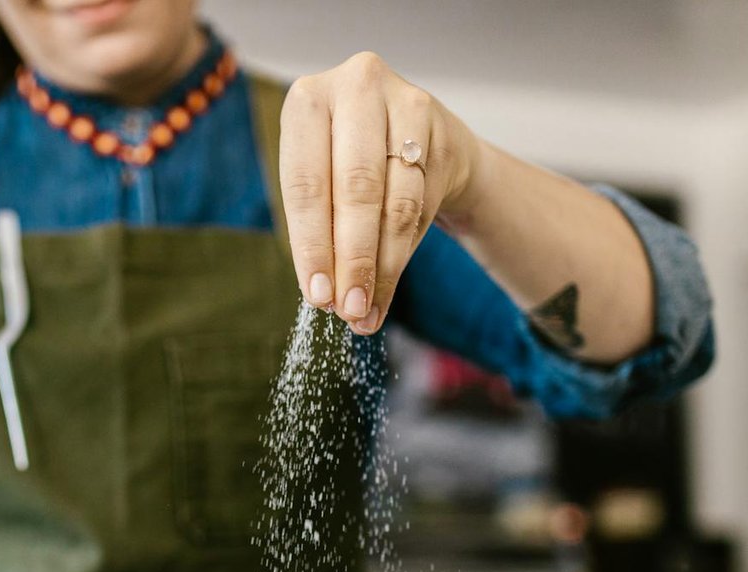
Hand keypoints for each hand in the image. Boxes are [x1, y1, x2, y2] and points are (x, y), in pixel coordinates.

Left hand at [279, 52, 482, 333]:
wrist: (415, 136)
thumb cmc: (348, 165)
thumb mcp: (321, 186)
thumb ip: (320, 234)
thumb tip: (329, 301)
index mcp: (307, 100)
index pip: (306, 185)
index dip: (312, 246)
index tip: (317, 296)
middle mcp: (356, 87)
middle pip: (356, 189)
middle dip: (352, 258)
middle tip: (349, 309)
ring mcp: (404, 102)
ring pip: (395, 201)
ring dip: (381, 264)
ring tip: (367, 309)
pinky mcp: (440, 128)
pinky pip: (422, 203)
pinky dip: (402, 252)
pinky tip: (388, 284)